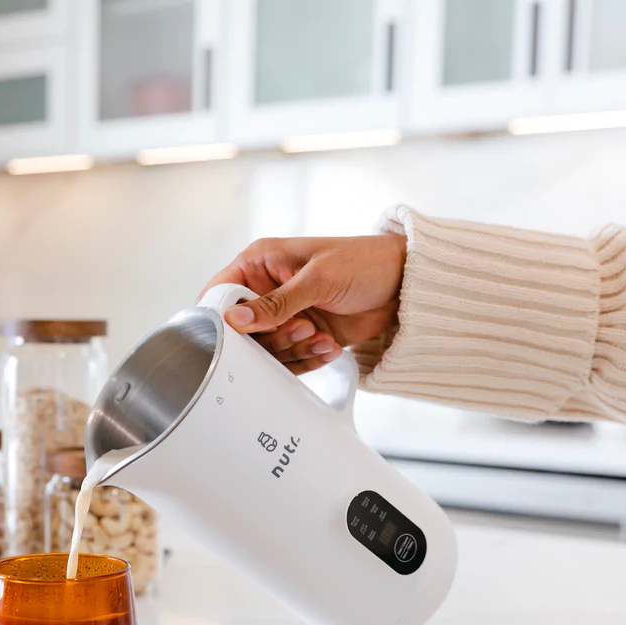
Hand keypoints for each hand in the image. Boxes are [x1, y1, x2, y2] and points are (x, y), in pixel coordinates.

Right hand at [201, 234, 405, 372]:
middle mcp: (266, 290)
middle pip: (242, 330)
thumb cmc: (365, 263)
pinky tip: (328, 344)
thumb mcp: (318, 278)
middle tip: (300, 327)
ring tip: (320, 335)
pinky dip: (307, 359)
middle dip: (270, 337)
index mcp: (260, 263)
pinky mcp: (301, 337)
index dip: (222, 315)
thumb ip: (276, 303)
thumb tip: (236, 319)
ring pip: (265, 349)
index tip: (237, 333)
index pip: (220, 291)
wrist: (405, 286)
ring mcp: (283, 316)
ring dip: (293, 349)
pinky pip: (289, 360)